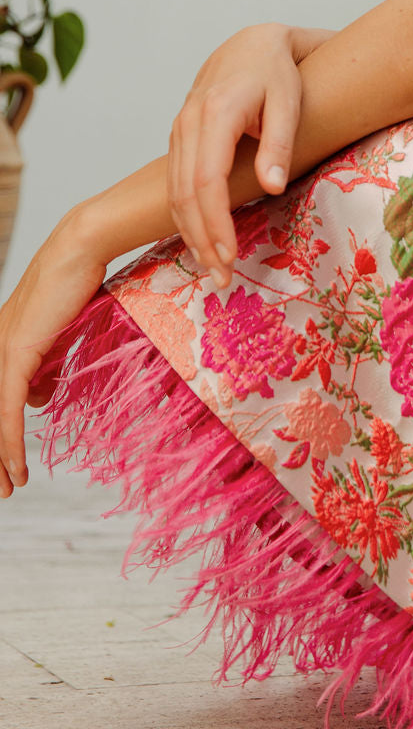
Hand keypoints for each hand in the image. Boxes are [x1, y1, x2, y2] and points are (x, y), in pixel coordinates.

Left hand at [0, 210, 105, 496]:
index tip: (8, 461)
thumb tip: (42, 394)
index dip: (1, 434)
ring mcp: (3, 350)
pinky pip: (7, 411)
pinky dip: (9, 443)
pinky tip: (17, 468)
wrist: (80, 249)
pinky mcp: (16, 354)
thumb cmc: (81, 280)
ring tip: (9, 487)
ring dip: (0, 457)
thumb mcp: (62, 332)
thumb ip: (48, 363)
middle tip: (2, 486)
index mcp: (5, 343)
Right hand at [167, 23, 333, 287]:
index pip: (206, 180)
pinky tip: (201, 242)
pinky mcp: (180, 138)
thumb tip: (272, 188)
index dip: (215, 222)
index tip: (230, 255)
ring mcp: (179, 130)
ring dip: (191, 235)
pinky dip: (184, 217)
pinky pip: (174, 184)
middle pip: (185, 194)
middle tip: (222, 279)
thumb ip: (280, 144)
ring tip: (214, 271)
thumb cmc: (278, 73)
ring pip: (174, 193)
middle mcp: (189, 123)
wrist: (252, 44)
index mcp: (216, 113)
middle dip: (202, 240)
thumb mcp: (289, 102)